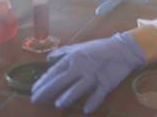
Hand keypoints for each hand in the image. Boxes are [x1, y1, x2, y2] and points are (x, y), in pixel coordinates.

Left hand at [31, 32, 145, 113]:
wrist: (122, 49)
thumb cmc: (98, 49)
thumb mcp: (79, 47)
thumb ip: (63, 53)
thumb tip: (48, 58)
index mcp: (73, 58)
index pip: (54, 71)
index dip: (43, 81)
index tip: (33, 90)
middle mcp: (81, 67)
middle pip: (62, 80)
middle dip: (47, 90)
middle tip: (35, 100)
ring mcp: (94, 75)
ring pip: (80, 86)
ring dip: (69, 95)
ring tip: (59, 104)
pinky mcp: (106, 82)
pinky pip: (99, 93)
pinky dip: (94, 101)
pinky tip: (87, 110)